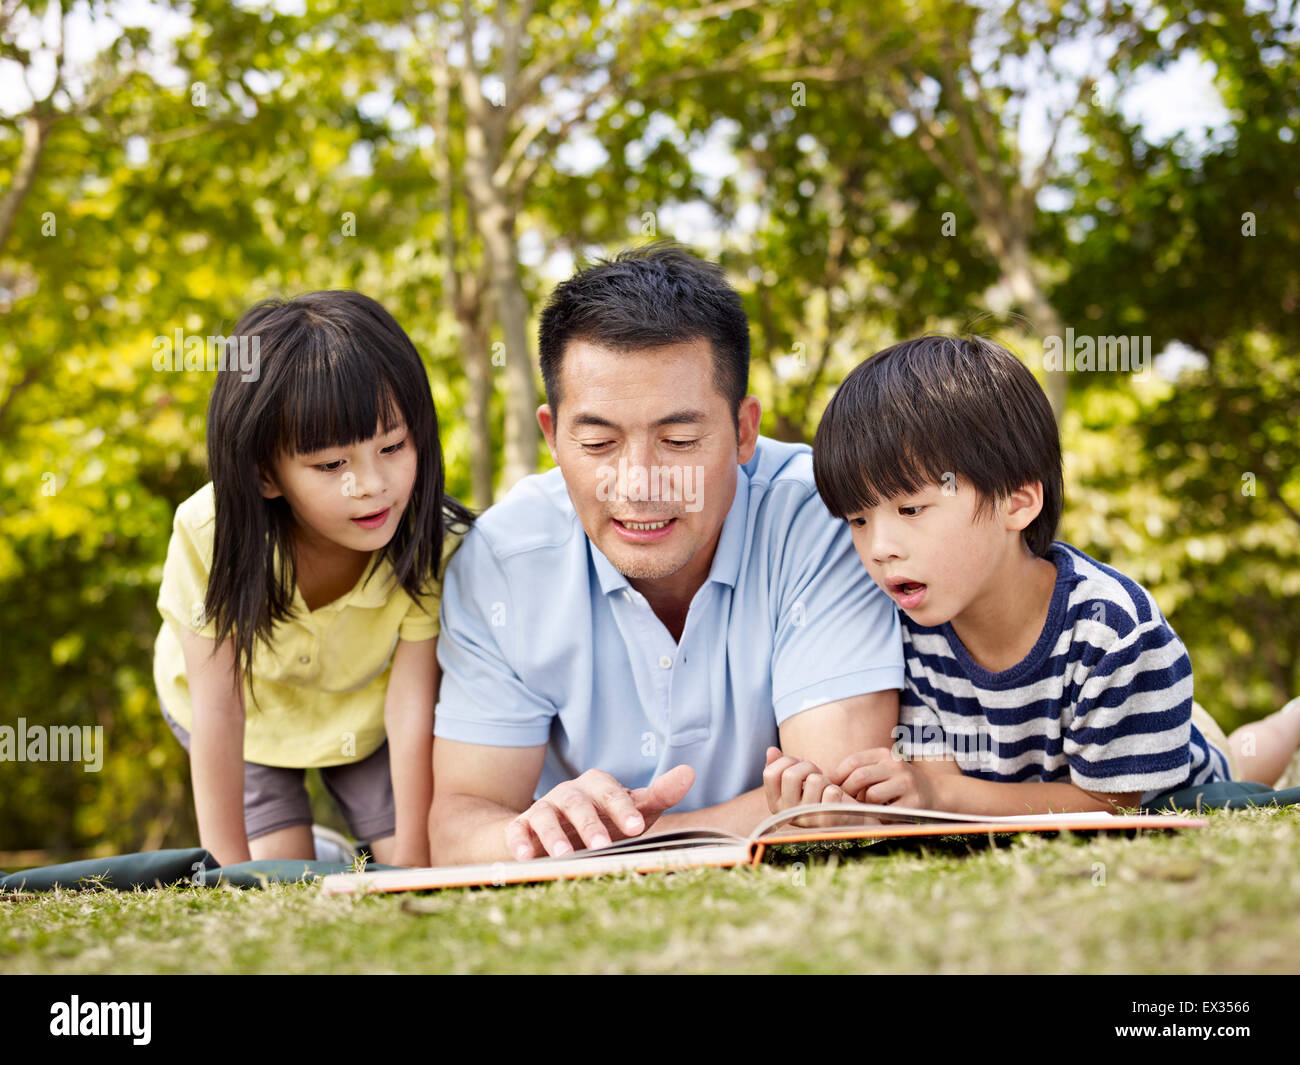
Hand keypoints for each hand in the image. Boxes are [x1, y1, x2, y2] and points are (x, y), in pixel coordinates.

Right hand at [506, 765, 694, 859]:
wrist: (552, 831)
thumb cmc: (602, 821)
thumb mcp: (631, 810)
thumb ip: (659, 795)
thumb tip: (689, 772)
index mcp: (597, 787)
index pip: (612, 793)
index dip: (624, 809)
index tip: (637, 828)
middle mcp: (569, 793)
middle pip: (578, 802)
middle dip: (590, 823)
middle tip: (603, 845)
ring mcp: (543, 809)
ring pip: (546, 815)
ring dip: (554, 835)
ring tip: (564, 855)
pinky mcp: (521, 827)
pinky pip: (517, 831)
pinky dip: (520, 842)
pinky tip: (526, 857)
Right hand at [762, 747, 850, 812]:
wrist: (841, 817)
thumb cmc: (816, 795)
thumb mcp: (796, 782)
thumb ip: (781, 768)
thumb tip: (771, 750)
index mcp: (775, 804)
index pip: (770, 773)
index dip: (787, 761)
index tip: (799, 764)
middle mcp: (788, 814)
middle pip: (790, 775)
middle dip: (808, 766)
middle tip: (816, 772)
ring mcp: (807, 819)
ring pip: (814, 780)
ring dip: (824, 778)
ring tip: (825, 787)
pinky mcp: (827, 822)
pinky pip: (831, 792)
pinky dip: (836, 789)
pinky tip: (835, 798)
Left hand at [830, 748, 940, 808]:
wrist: (936, 793)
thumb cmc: (898, 783)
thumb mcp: (881, 769)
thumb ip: (859, 770)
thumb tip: (825, 778)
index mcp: (885, 754)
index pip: (853, 761)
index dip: (837, 775)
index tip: (829, 787)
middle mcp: (896, 765)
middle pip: (860, 776)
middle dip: (846, 791)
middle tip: (841, 802)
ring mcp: (907, 783)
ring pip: (871, 795)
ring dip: (863, 805)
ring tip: (864, 808)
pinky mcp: (914, 803)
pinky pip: (886, 812)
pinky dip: (878, 816)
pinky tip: (880, 815)